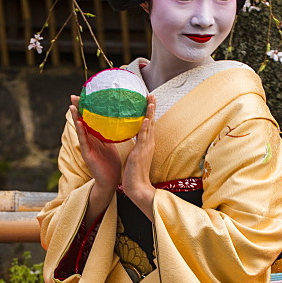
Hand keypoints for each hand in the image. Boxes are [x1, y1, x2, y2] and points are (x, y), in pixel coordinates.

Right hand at [70, 97, 120, 224]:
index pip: (91, 119)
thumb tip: (120, 120)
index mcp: (96, 137)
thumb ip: (112, 133)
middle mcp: (89, 140)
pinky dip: (81, 131)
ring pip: (80, 129)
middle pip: (83, 121)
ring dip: (75, 117)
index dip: (88, 107)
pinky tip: (79, 122)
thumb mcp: (112, 145)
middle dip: (78, 108)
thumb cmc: (112, 165)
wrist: (110, 182)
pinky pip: (84, 141)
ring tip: (72, 105)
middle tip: (74, 95)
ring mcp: (87, 147)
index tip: (87, 94)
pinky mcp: (87, 154)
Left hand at [121, 95, 155, 220]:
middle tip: (152, 95)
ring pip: (149, 127)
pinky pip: (143, 138)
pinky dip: (146, 128)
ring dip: (150, 113)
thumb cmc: (134, 174)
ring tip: (151, 101)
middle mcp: (148, 144)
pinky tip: (146, 119)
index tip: (148, 101)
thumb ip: (135, 146)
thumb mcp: (134, 156)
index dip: (148, 113)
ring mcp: (146, 148)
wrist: (138, 187)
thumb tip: (130, 138)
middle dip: (151, 108)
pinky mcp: (141, 153)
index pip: (148, 125)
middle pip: (151, 122)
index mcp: (146, 144)